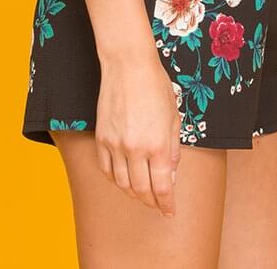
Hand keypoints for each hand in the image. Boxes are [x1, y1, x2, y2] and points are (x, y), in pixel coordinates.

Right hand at [94, 52, 181, 216]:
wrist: (128, 65)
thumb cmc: (155, 86)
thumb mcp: (174, 116)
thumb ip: (172, 148)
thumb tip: (170, 175)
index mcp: (158, 144)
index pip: (162, 187)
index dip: (166, 203)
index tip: (169, 211)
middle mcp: (136, 149)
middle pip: (141, 190)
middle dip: (151, 202)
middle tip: (157, 205)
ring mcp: (116, 145)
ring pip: (122, 184)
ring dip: (133, 194)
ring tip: (141, 194)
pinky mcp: (102, 139)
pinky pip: (106, 170)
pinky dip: (115, 180)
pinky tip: (122, 179)